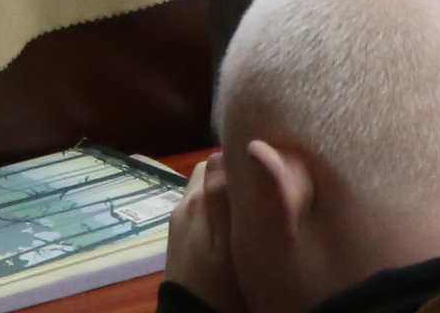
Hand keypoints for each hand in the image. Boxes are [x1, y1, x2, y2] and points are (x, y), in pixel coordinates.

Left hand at [163, 156, 242, 312]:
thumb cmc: (218, 283)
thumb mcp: (227, 243)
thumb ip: (221, 198)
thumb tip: (223, 155)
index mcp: (196, 201)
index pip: (218, 158)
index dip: (240, 161)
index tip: (261, 173)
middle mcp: (184, 204)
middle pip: (209, 171)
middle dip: (230, 174)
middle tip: (255, 190)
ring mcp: (178, 221)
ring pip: (203, 189)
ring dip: (221, 192)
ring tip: (244, 208)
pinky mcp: (178, 236)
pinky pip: (199, 209)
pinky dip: (214, 209)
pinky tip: (230, 225)